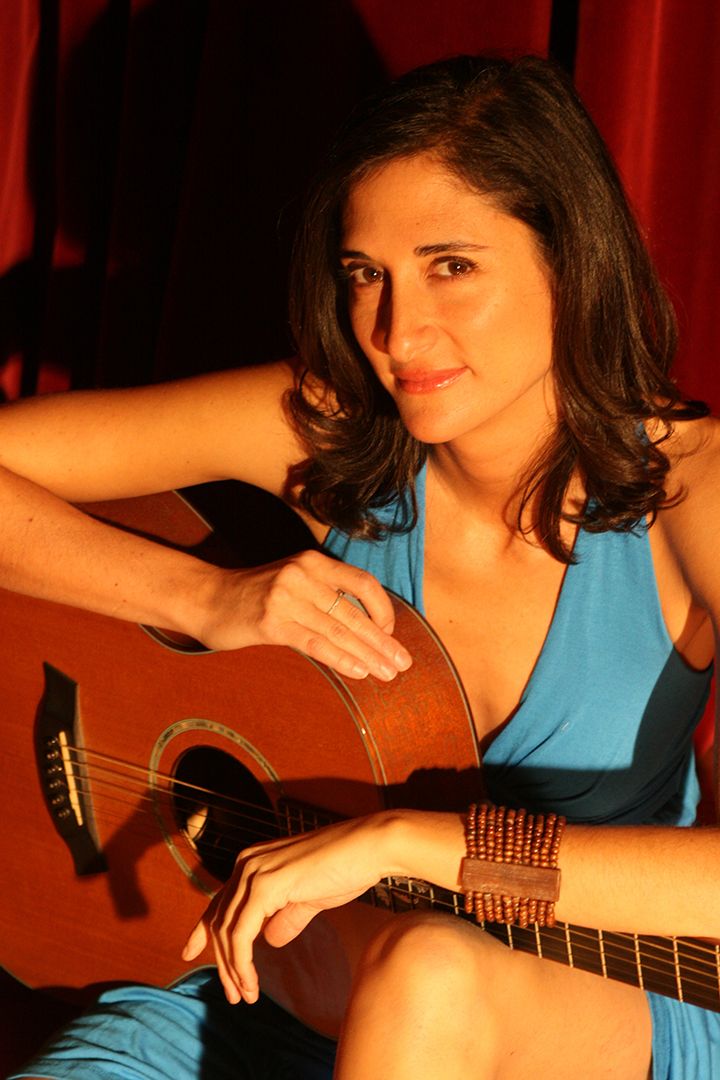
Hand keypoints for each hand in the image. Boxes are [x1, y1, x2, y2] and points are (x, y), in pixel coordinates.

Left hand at [181, 814, 393, 1003]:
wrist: (368, 848)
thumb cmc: (346, 868)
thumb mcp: (309, 897)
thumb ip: (286, 916)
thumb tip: (270, 940)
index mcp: (253, 862)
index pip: (219, 902)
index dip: (203, 931)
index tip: (190, 954)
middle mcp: (246, 864)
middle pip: (219, 920)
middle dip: (222, 962)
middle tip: (234, 995)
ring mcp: (253, 872)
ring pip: (226, 930)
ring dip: (232, 969)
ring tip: (245, 996)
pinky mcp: (265, 886)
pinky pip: (241, 934)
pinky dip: (242, 963)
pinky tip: (251, 983)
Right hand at [199, 550, 411, 681]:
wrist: (207, 599)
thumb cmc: (255, 595)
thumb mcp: (293, 581)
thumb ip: (324, 594)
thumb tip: (364, 625)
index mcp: (313, 562)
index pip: (362, 583)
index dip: (383, 609)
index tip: (391, 632)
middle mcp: (303, 575)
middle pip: (353, 613)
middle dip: (382, 641)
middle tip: (403, 663)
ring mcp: (286, 598)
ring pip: (338, 631)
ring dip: (367, 655)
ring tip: (387, 673)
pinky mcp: (271, 623)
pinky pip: (315, 643)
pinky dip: (340, 659)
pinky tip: (358, 672)